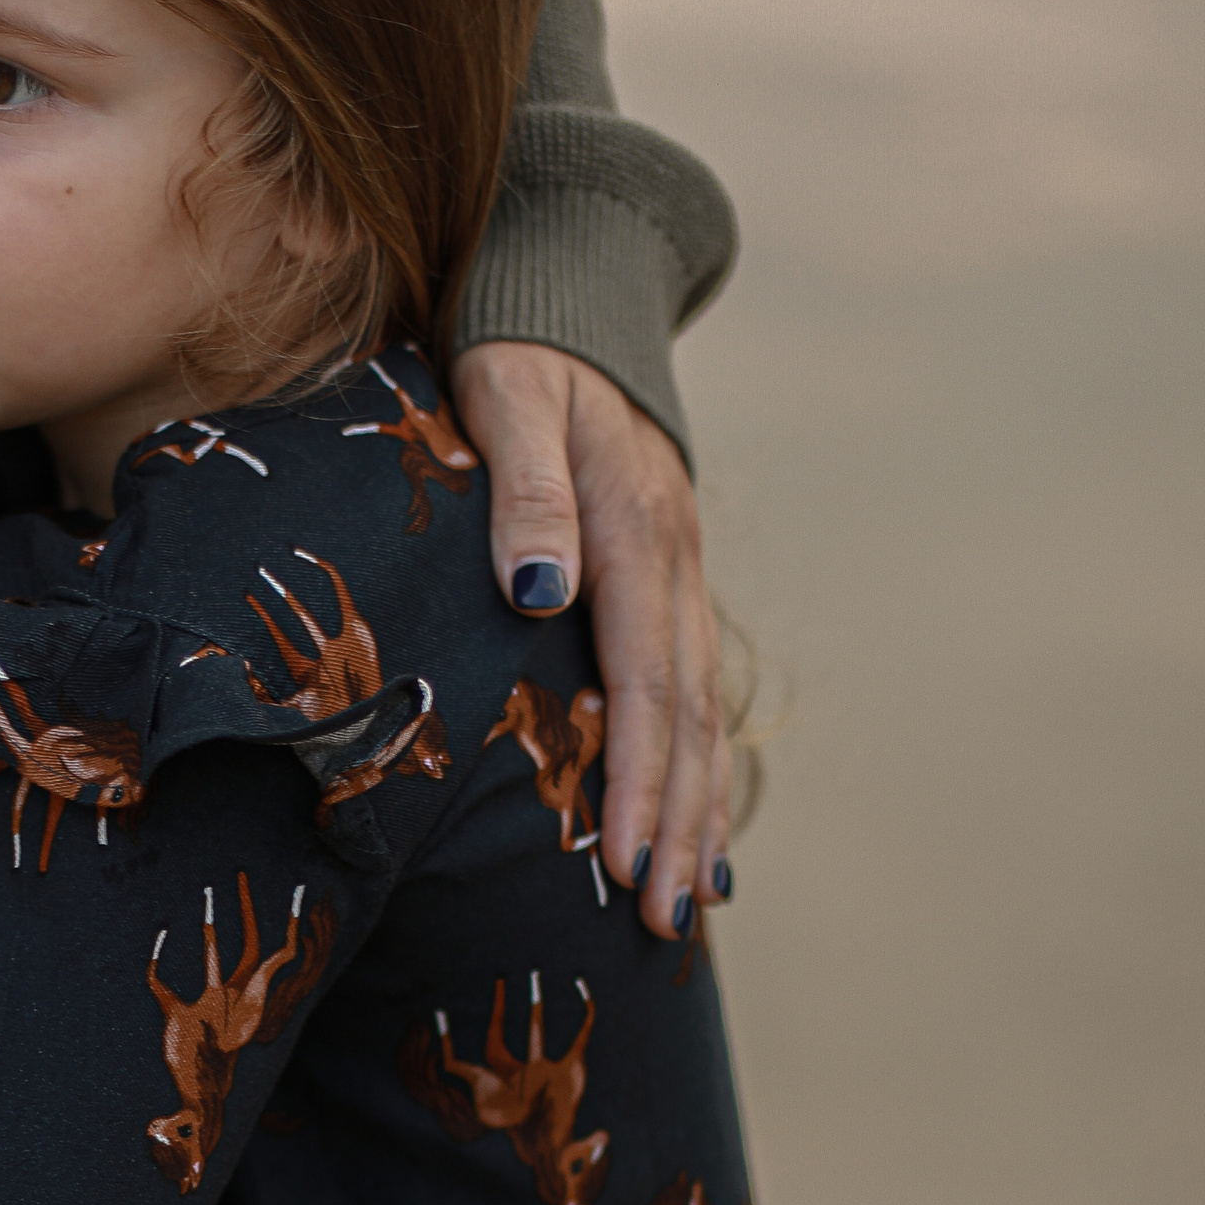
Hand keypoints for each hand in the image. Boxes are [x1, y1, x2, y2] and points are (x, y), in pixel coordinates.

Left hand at [450, 342, 730, 939]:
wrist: (567, 282)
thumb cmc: (512, 343)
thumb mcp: (503, 396)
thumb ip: (522, 491)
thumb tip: (543, 594)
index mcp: (635, 527)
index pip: (641, 680)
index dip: (637, 778)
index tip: (624, 863)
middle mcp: (673, 557)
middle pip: (685, 714)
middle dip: (677, 823)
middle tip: (662, 922)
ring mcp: (680, 567)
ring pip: (701, 708)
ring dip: (698, 809)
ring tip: (689, 904)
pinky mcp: (669, 572)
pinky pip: (690, 683)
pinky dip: (699, 761)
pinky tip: (698, 823)